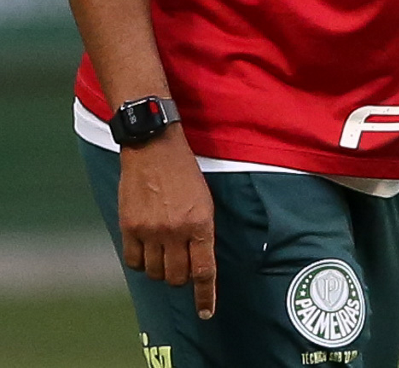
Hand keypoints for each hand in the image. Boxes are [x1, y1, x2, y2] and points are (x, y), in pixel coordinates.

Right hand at [118, 126, 216, 318]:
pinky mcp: (129, 227)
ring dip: (161, 270)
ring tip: (164, 252)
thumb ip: (202, 231)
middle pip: (178, 277)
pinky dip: (140, 262)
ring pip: (155, 273)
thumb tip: (198, 262)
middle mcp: (176, 231)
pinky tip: (146, 250)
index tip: (206, 312)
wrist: (154, 148)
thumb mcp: (205, 200)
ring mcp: (151, 231)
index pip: (204, 270)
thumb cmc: (185, 173)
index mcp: (201, 222)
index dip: (205, 295)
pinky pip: (133, 262)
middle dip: (181, 278)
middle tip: (181, 265)